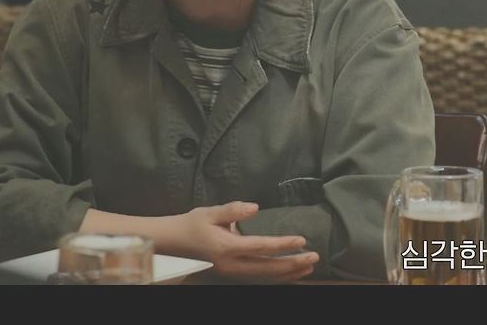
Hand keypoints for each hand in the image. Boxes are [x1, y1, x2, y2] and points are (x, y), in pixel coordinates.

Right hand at [172, 202, 319, 282]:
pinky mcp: (231, 274)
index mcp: (226, 247)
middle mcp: (230, 265)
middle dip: (292, 264)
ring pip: (264, 277)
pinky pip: (258, 278)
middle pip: (267, 268)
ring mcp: (230, 273)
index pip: (261, 247)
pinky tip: (290, 273)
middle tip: (314, 257)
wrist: (171, 244)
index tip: (302, 240)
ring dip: (288, 273)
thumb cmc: (192, 224)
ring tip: (308, 268)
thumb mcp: (210, 212)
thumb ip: (233, 210)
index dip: (283, 244)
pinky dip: (276, 277)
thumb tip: (255, 207)